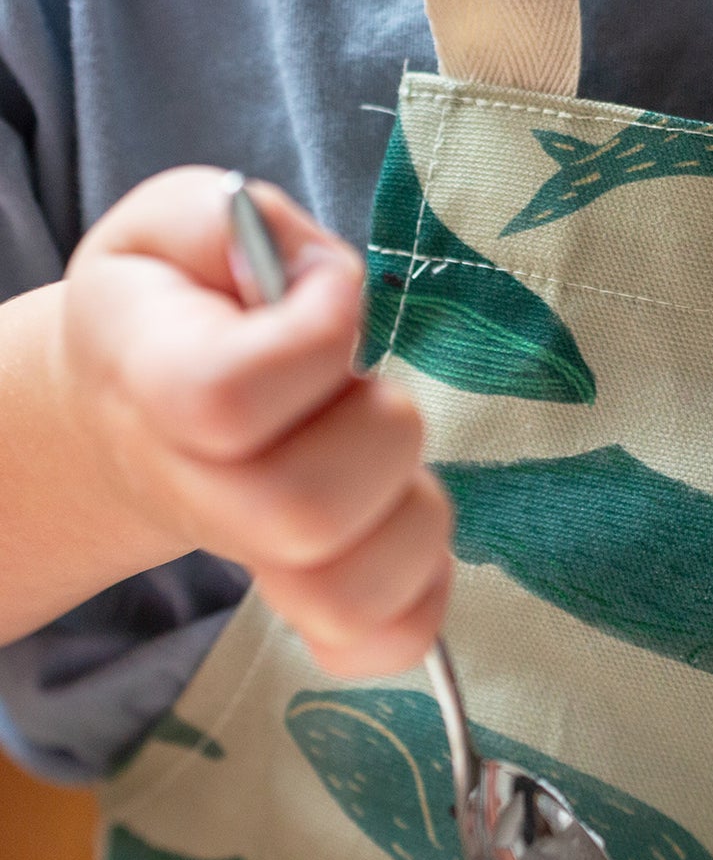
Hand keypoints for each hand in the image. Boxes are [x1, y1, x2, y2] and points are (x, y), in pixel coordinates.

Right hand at [61, 167, 452, 675]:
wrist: (144, 409)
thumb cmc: (184, 306)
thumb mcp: (180, 223)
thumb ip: (230, 218)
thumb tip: (315, 281)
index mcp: (153, 381)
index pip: (225, 399)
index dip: (313, 340)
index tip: (333, 292)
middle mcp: (198, 489)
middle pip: (303, 510)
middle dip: (380, 428)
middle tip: (364, 385)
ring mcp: (258, 559)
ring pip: (348, 590)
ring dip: (408, 510)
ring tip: (384, 453)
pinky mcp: (317, 603)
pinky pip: (379, 641)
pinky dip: (421, 599)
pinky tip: (406, 526)